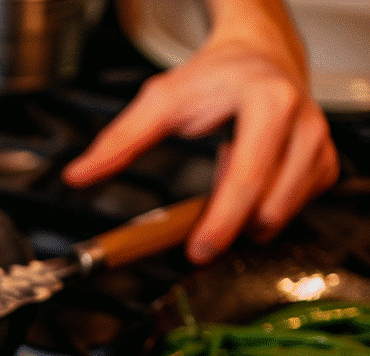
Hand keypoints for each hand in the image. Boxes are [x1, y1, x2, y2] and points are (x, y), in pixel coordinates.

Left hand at [62, 3, 338, 263]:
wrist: (260, 56)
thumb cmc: (213, 79)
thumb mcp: (161, 102)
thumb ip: (119, 142)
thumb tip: (79, 176)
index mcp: (266, 103)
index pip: (245, 177)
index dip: (221, 222)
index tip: (197, 250)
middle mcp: (301, 122)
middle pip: (268, 205)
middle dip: (231, 229)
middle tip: (202, 239)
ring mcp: (317, 143)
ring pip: (283, 214)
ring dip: (249, 220)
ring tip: (229, 187)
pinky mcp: (324, 162)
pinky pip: (298, 209)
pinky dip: (269, 211)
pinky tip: (254, 187)